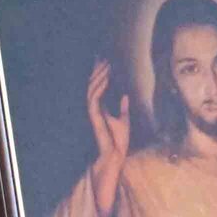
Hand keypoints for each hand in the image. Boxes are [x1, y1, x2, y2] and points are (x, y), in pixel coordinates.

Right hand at [87, 57, 129, 171]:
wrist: (115, 158)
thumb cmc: (118, 143)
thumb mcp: (124, 121)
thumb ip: (123, 109)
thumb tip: (125, 96)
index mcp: (101, 109)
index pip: (98, 88)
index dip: (101, 74)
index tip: (106, 61)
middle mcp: (94, 110)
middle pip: (93, 86)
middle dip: (97, 71)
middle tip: (103, 57)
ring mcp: (93, 114)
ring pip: (91, 90)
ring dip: (98, 77)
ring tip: (105, 65)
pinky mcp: (94, 119)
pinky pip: (94, 100)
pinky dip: (99, 89)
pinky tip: (105, 80)